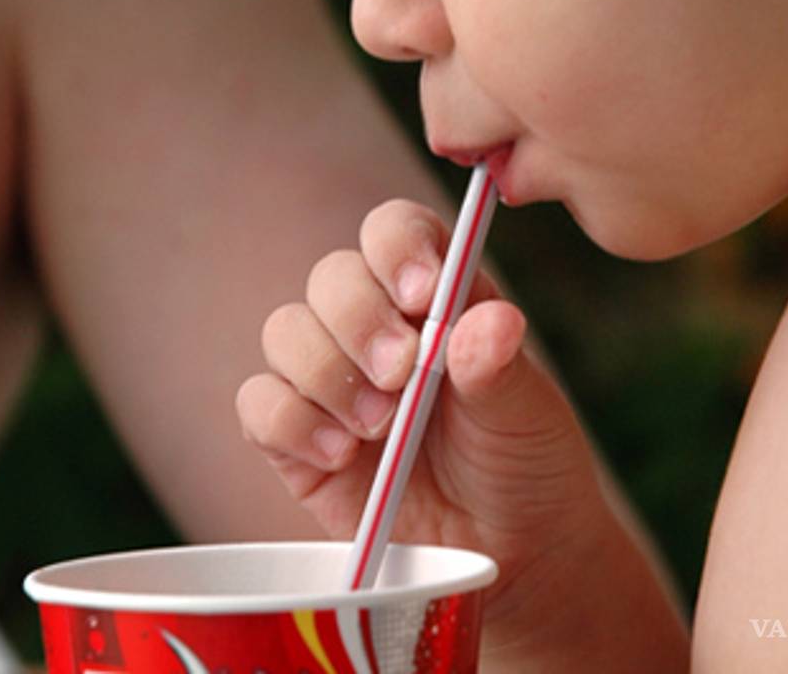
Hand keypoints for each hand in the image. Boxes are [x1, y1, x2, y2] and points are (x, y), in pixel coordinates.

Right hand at [236, 199, 631, 661]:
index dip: (398, 248)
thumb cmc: (525, 465)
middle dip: (359, 320)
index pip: (395, 232)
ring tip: (379, 427)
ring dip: (326, 373)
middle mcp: (377, 327)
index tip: (423, 295)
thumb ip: (501, 369)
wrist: (506, 554)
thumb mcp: (528, 416)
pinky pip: (259, 403)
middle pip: (332, 278)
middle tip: (400, 375)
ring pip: (285, 332)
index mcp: (436, 297)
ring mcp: (330, 380)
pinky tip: (339, 456)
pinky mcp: (294, 438)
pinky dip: (291, 423)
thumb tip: (487, 323)